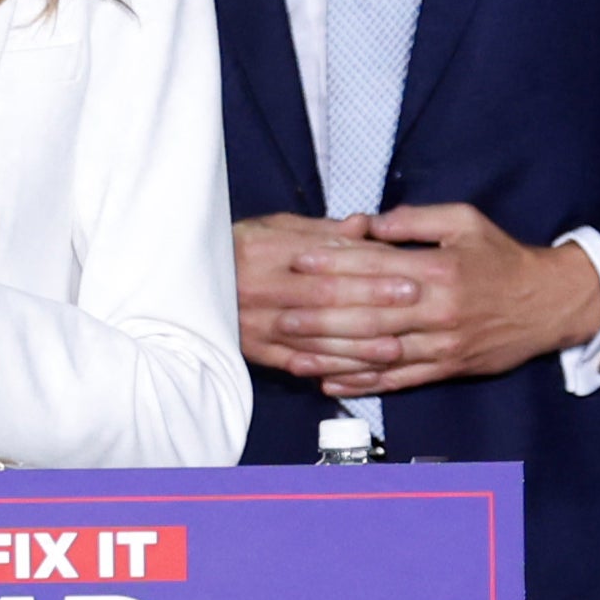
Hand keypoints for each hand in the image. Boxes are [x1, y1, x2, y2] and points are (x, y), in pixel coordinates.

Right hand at [234, 213, 419, 378]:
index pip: (326, 263)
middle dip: (373, 302)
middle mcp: (261, 288)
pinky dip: (332, 371)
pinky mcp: (256, 351)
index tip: (406, 273)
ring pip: (316, 338)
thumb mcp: (273, 228)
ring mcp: (258, 324)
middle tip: (414, 302)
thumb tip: (364, 225)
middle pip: (325, 300)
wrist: (185, 283)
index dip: (368, 270)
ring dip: (359, 345)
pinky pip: (299, 364)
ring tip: (397, 346)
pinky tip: (362, 374)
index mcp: (265, 251)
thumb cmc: (239, 249)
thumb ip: (320, 231)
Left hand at [286, 203, 599, 396]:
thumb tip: (366, 222)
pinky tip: (331, 384)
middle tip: (281, 316)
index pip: (376, 268)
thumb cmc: (501, 257)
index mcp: (439, 270)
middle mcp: (437, 311)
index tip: (298, 261)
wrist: (551, 302)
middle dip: (321, 317)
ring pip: (378, 354)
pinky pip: (399, 380)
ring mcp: (441, 345)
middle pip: (369, 315)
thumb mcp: (464, 221)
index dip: (334, 265)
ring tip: (293, 355)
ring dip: (333, 357)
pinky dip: (363, 385)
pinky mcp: (447, 369)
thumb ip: (414, 219)